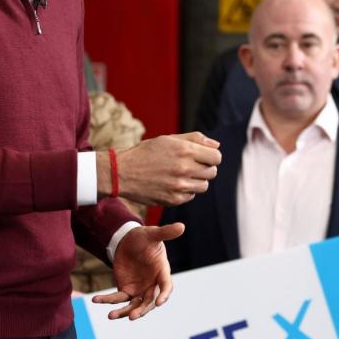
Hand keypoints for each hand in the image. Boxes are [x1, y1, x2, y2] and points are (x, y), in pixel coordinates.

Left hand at [90, 223, 180, 320]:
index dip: (164, 295)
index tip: (159, 303)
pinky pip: (117, 298)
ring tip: (111, 316)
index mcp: (162, 272)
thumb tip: (182, 226)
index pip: (166, 286)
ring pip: (133, 305)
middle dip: (142, 310)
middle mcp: (152, 284)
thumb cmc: (143, 238)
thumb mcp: (152, 234)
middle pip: (149, 301)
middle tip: (132, 316)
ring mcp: (139, 289)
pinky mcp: (126, 289)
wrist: (127, 241)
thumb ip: (165, 232)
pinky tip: (96, 300)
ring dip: (123, 312)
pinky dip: (107, 300)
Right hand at [101, 132, 220, 206]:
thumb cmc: (145, 153)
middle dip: (206, 168)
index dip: (212, 156)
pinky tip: (173, 183)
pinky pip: (191, 196)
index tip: (204, 157)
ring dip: (197, 180)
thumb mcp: (168, 139)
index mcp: (184, 150)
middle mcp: (184, 168)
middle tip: (192, 165)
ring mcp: (179, 186)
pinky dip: (186, 190)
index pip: (216, 157)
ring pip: (204, 186)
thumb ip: (194, 139)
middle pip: (212, 172)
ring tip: (182, 175)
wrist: (122, 172)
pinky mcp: (173, 199)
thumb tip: (216, 145)